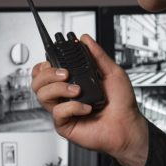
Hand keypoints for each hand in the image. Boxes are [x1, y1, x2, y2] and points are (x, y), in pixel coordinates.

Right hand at [31, 35, 147, 165]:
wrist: (128, 125)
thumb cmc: (122, 104)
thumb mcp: (113, 72)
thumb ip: (97, 55)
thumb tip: (85, 39)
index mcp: (72, 82)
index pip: (45, 72)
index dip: (44, 65)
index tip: (53, 60)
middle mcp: (65, 96)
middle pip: (37, 82)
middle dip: (48, 74)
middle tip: (66, 73)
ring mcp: (64, 110)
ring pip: (42, 95)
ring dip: (59, 88)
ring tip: (77, 90)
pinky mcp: (65, 125)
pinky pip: (57, 112)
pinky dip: (72, 107)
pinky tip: (85, 107)